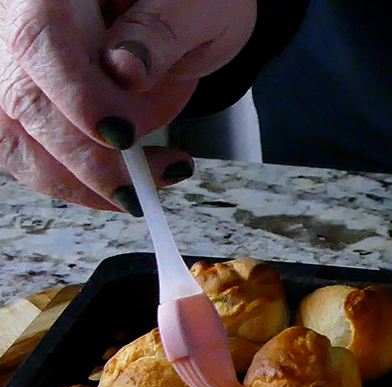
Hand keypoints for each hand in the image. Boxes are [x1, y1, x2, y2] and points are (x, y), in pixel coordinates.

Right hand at [0, 0, 256, 211]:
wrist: (187, 14)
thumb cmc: (193, 1)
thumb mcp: (193, 7)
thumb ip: (158, 34)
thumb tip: (124, 71)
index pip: (39, 38)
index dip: (76, 95)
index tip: (122, 134)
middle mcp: (19, 20)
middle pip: (21, 98)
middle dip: (89, 154)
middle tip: (151, 173)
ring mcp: (17, 65)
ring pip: (17, 138)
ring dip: (83, 177)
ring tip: (149, 182)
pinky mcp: (30, 102)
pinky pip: (33, 154)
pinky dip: (80, 181)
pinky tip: (128, 184)